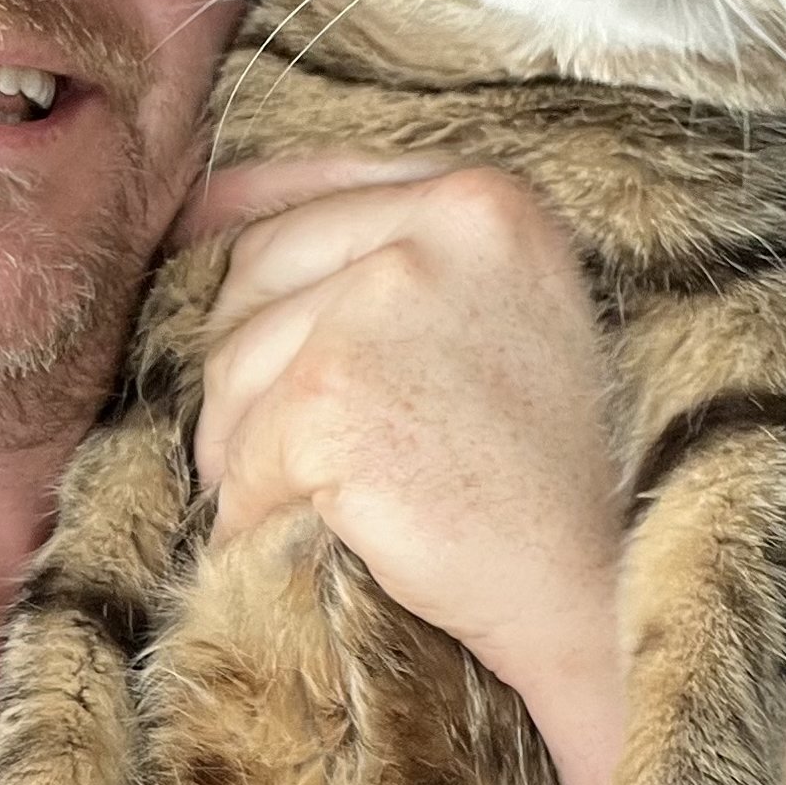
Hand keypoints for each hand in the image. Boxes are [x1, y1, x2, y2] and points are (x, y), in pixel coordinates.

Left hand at [182, 158, 627, 784]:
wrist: (591, 591)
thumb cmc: (542, 469)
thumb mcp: (496, 311)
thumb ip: (386, 248)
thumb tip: (217, 205)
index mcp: (482, 200)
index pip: (312, 194)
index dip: (244, 230)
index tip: (194, 256)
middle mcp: (435, 231)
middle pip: (255, 278)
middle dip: (244, 371)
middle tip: (278, 446)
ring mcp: (382, 308)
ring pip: (233, 370)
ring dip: (242, 451)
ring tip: (306, 500)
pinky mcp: (332, 397)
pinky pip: (243, 457)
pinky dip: (256, 513)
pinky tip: (310, 539)